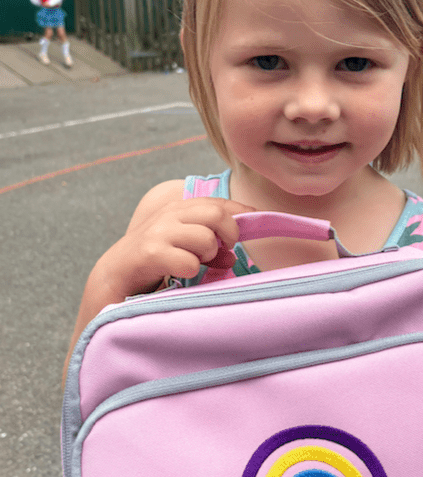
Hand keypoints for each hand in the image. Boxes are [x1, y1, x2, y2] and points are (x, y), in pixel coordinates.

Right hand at [95, 196, 254, 300]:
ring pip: (206, 239)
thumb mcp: (182, 247)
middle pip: (217, 215)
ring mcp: (160, 233)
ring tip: (194, 262)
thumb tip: (232, 257)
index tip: (254, 221)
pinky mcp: (151, 253)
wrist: (114, 274)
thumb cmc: (154, 259)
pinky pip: (189, 262)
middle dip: (229, 235)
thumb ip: (209, 248)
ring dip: (207, 256)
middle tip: (224, 250)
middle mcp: (170, 215)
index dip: (241, 212)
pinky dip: (190, 271)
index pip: (218, 203)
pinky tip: (179, 273)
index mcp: (179, 209)